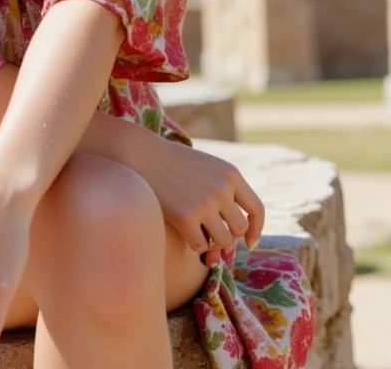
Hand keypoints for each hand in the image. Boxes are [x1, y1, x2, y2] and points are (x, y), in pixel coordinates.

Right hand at [153, 139, 264, 262]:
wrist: (142, 154)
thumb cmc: (173, 163)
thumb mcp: (207, 167)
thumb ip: (225, 191)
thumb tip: (238, 236)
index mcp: (231, 174)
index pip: (257, 209)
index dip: (256, 230)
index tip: (249, 243)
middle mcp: (222, 188)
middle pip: (239, 228)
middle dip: (227, 235)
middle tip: (211, 234)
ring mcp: (205, 203)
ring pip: (223, 240)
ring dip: (212, 242)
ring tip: (197, 231)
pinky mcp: (186, 217)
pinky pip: (201, 245)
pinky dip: (194, 243)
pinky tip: (184, 231)